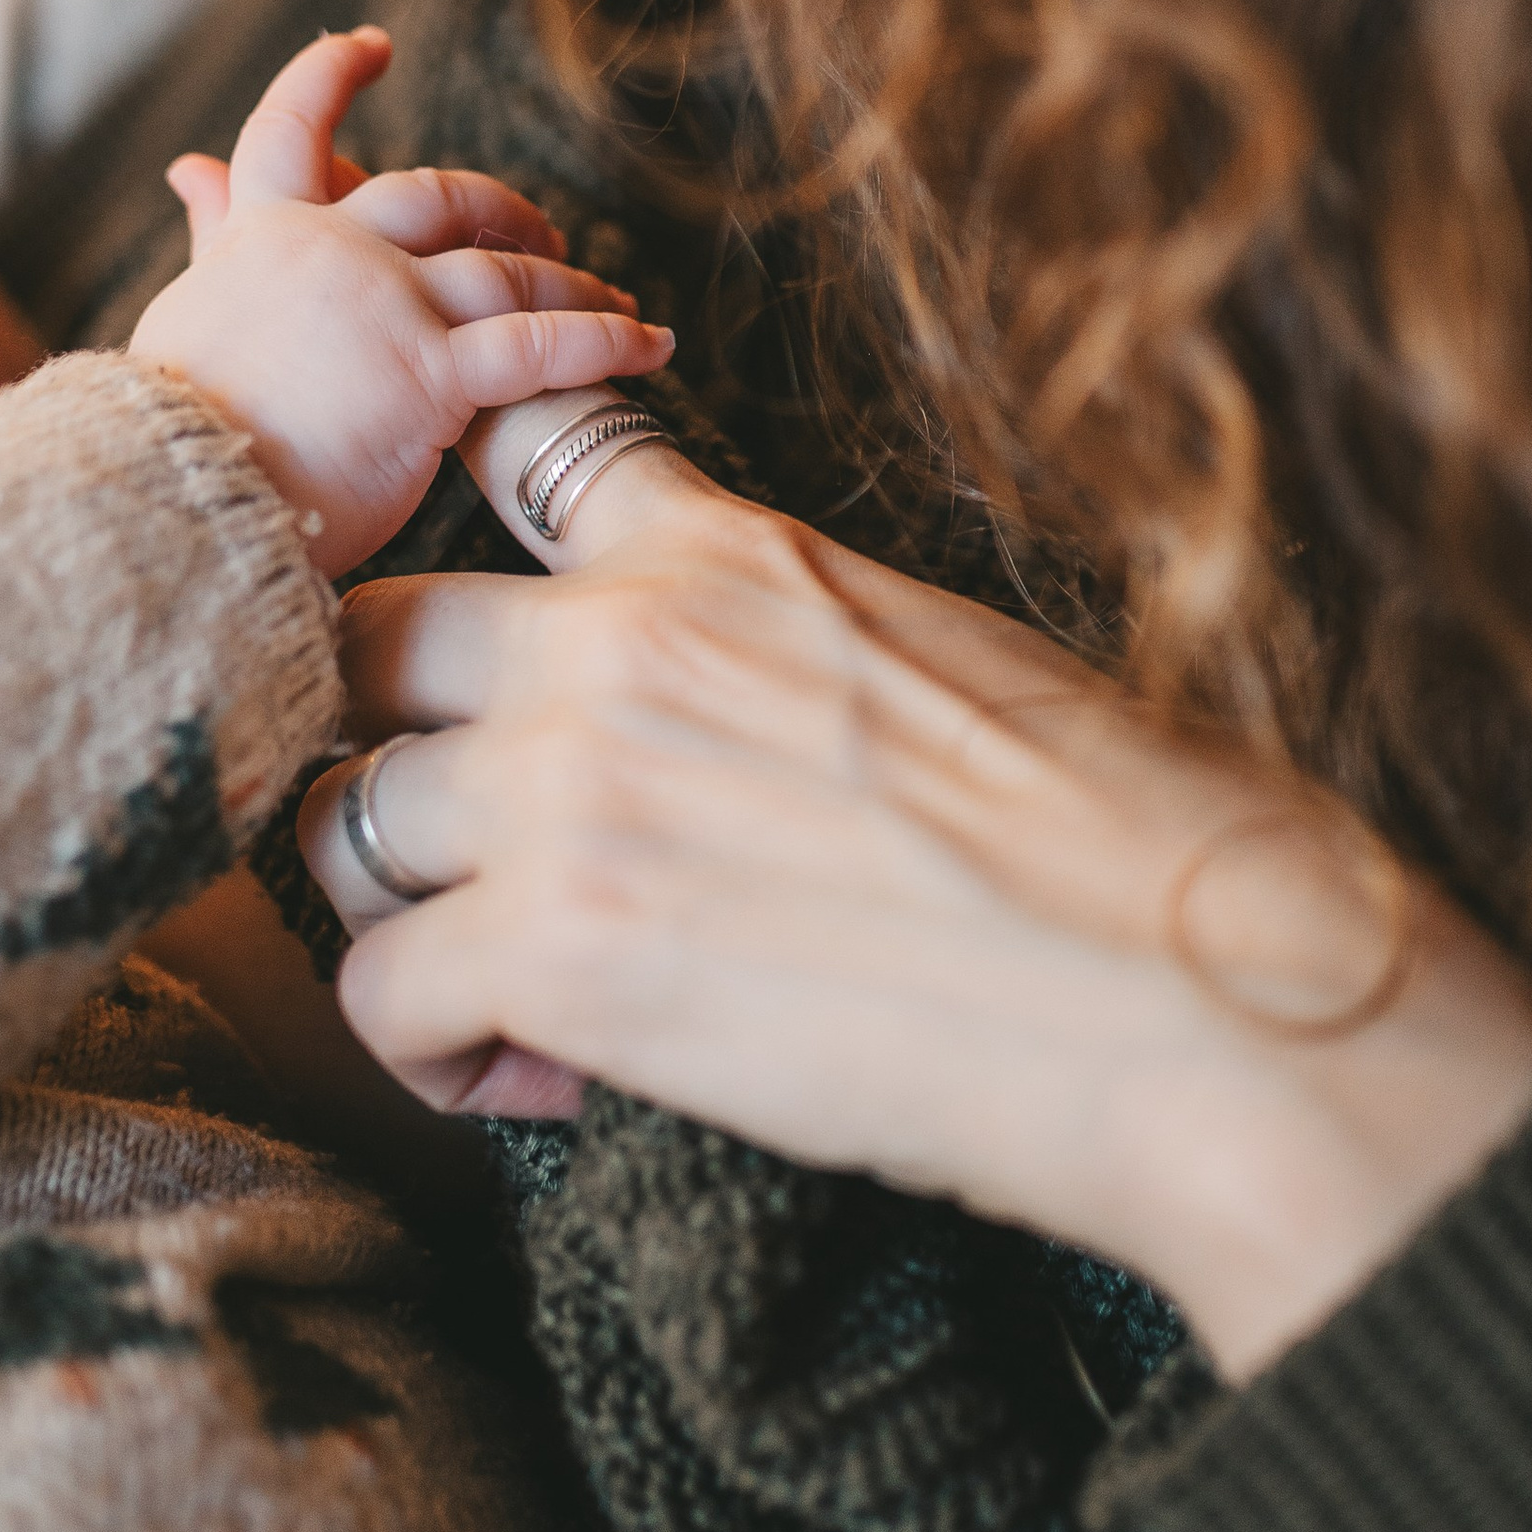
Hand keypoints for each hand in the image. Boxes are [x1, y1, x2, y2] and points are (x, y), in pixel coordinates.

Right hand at [128, 37, 674, 575]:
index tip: (370, 46)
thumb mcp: (186, 311)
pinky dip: (607, 340)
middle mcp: (332, 249)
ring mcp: (387, 307)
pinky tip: (650, 344)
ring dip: (573, 284)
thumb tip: (189, 170)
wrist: (174, 502)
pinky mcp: (432, 375)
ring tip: (616, 305)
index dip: (329, 76)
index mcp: (261, 233)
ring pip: (507, 271)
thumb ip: (214, 238)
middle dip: (502, 209)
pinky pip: (542, 345)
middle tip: (542, 233)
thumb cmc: (174, 430)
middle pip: (438, 197)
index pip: (291, 128)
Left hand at [301, 397, 1531, 1378]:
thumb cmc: (1119, 840)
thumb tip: (732, 712)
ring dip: (402, 916)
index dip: (465, 534)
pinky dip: (431, 1055)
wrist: (1189, 988)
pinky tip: (545, 1082)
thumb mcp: (935, 654)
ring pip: (342, 822)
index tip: (464, 633)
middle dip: (377, 743)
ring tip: (509, 999)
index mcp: (721, 548)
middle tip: (450, 854)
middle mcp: (617, 637)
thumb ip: (779, 644)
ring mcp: (571, 785)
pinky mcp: (557, 949)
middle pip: (359, 638)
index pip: (511, 449)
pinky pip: (377, 991)